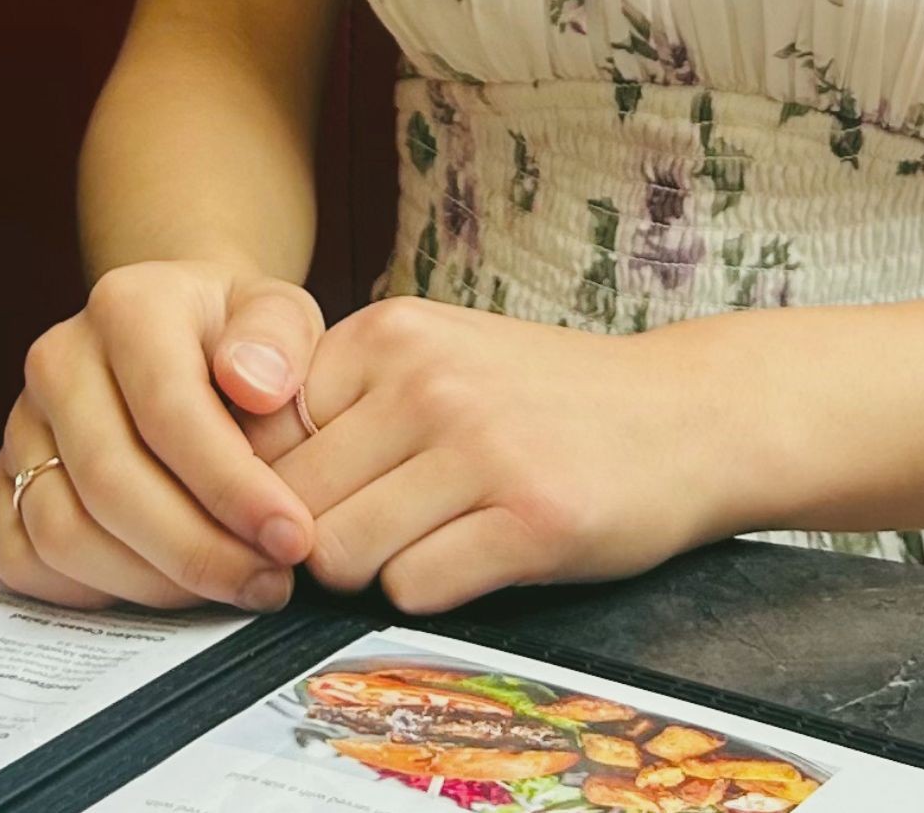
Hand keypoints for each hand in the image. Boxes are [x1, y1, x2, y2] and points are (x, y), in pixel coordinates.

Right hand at [0, 260, 325, 611]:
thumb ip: (280, 336)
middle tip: (268, 582)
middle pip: (109, 482)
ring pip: (63, 532)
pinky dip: (94, 592)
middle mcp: (58, 360)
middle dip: (196, 550)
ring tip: (229, 585)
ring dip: (151, 582)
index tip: (293, 537)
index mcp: (126, 306)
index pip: (169, 410)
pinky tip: (164, 589)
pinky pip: (27, 560)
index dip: (232, 486)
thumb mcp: (279, 312)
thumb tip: (259, 386)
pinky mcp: (5, 479)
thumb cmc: (237, 335)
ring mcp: (22, 423)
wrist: (179, 335)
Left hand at [241, 295, 724, 611]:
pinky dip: (432, 591)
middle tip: (377, 531)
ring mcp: (483, 448)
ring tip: (429, 538)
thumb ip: (347, 398)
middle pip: (294, 506)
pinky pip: (416, 590)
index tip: (319, 497)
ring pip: (345, 555)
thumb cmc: (546, 396)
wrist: (685, 413)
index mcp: (395, 332)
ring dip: (373, 570)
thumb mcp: (440, 355)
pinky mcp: (531, 520)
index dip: (273, 486)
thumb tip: (238, 476)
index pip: (261, 434)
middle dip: (317, 541)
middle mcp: (431, 380)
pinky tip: (479, 552)